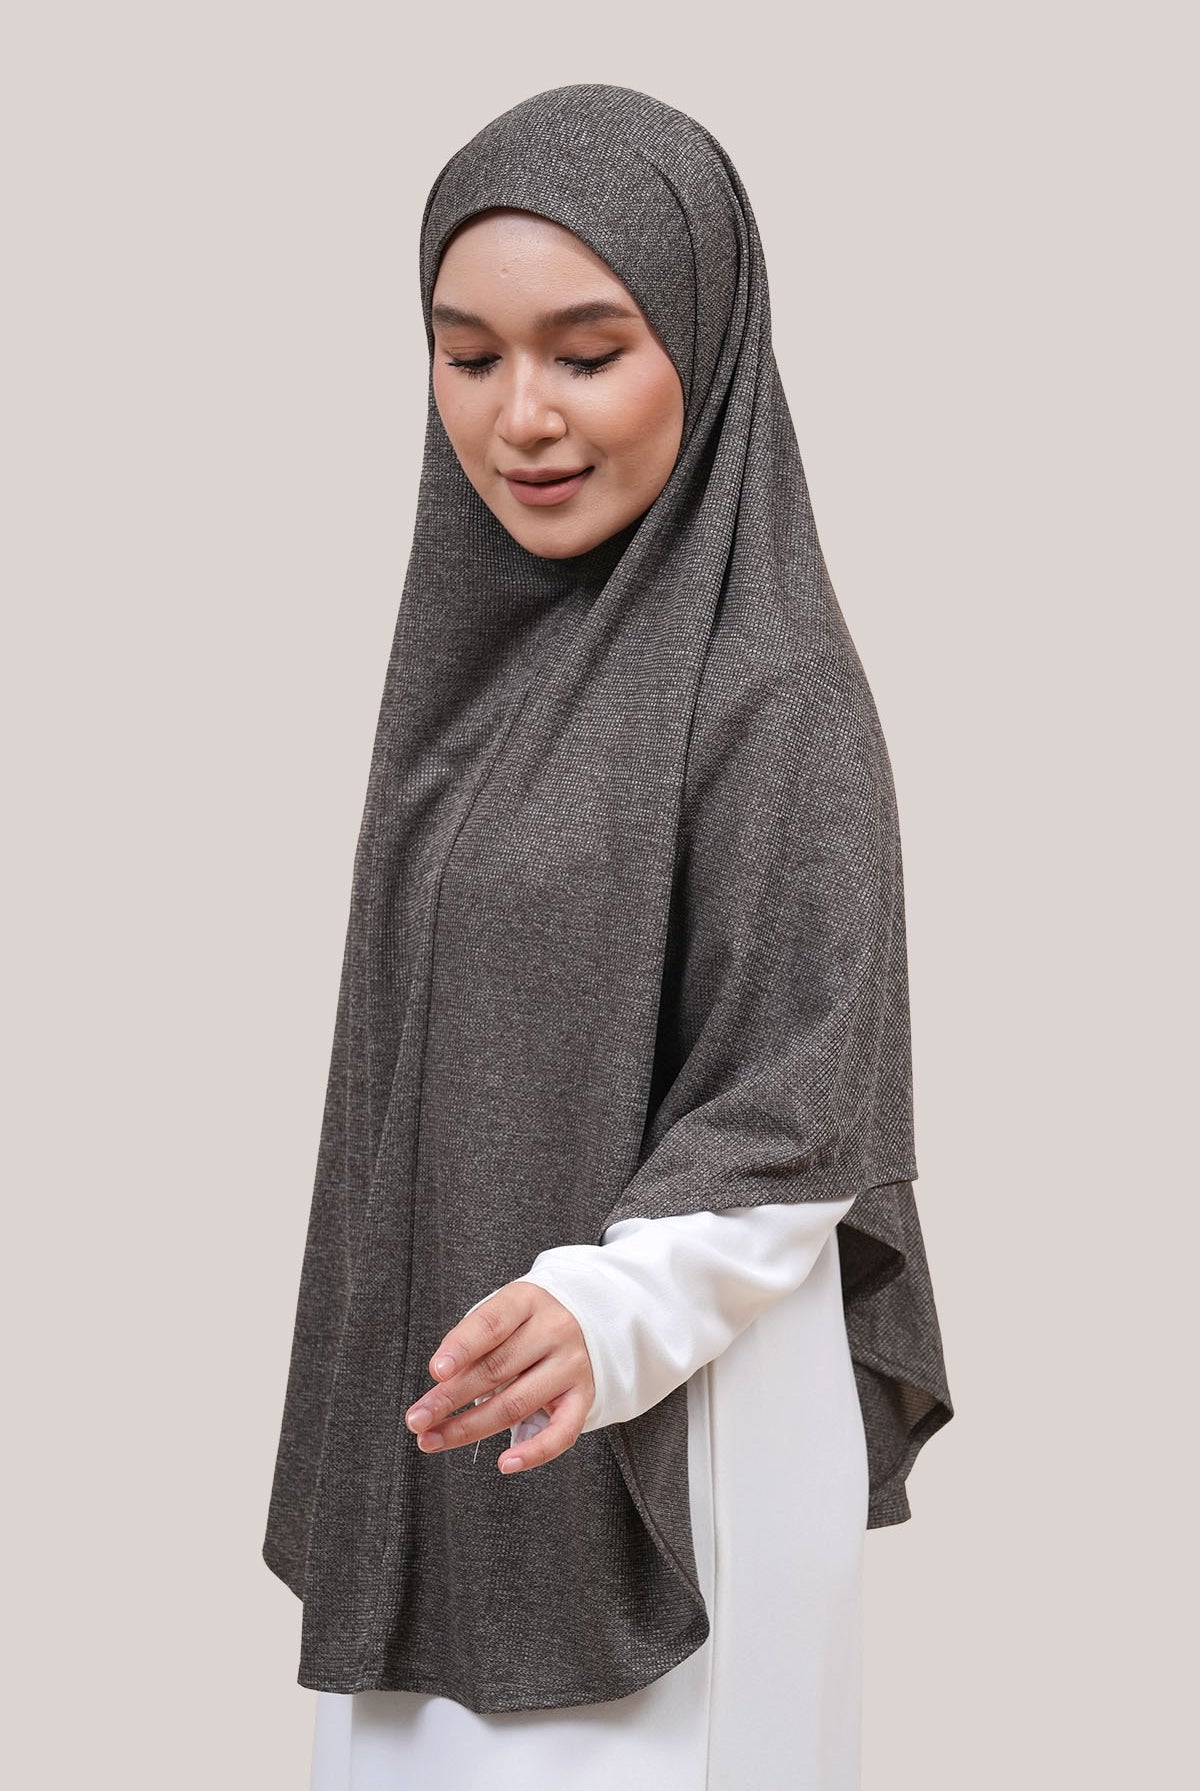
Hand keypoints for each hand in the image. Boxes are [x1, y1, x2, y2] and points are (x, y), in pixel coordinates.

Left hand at [404, 1280, 595, 1473]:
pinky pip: (562, 1432)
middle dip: (449, 1399)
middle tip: (416, 1419)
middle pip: (496, 1369)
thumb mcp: (502, 1314)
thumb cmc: (528, 1322)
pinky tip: (505, 1464)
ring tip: (433, 1440)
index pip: (491, 1325)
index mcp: (528, 1302)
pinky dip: (534, 1453)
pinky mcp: (583, 1397)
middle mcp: (554, 1331)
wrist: (588, 1320)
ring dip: (469, 1428)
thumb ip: (473, 1341)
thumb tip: (443, 1381)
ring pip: (516, 1404)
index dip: (461, 1348)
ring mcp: (572, 1365)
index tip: (436, 1371)